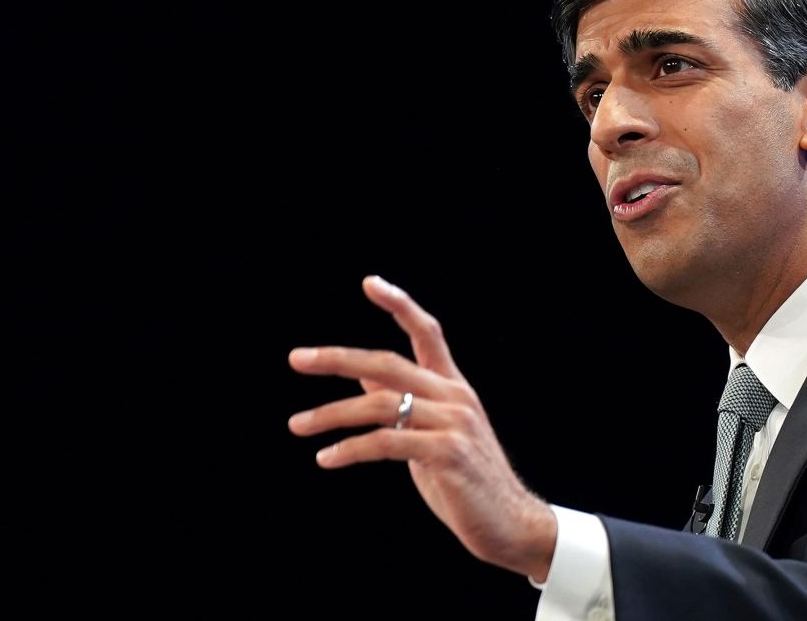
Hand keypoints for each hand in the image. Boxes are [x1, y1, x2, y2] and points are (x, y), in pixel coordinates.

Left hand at [287, 275, 556, 581]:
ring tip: (297, 425)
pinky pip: (386, 443)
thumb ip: (404, 406)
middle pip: (388, 364)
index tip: (370, 283)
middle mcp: (455, 396)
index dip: (399, 305)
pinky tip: (327, 458)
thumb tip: (364, 382)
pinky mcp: (447, 453)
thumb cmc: (466, 482)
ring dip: (331, 415)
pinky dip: (350, 449)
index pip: (427, 332)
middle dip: (338, 358)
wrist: (509, 523)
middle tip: (297, 359)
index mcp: (454, 387)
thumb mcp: (432, 436)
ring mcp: (453, 423)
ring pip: (380, 406)